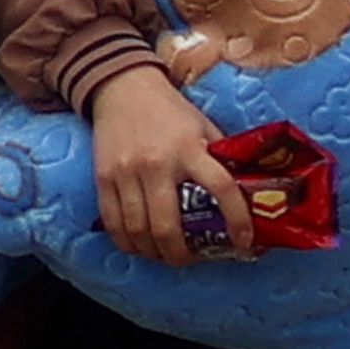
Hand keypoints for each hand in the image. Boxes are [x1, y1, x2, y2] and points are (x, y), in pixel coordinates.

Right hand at [85, 66, 242, 267]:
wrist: (122, 88)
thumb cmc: (169, 110)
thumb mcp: (203, 126)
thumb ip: (219, 157)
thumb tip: (245, 193)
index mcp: (190, 148)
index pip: (221, 187)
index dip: (236, 218)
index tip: (244, 242)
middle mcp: (157, 163)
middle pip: (168, 225)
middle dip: (180, 254)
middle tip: (188, 260)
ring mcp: (126, 172)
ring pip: (138, 230)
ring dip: (153, 252)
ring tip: (163, 255)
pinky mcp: (103, 178)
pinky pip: (113, 222)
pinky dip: (126, 241)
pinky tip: (137, 245)